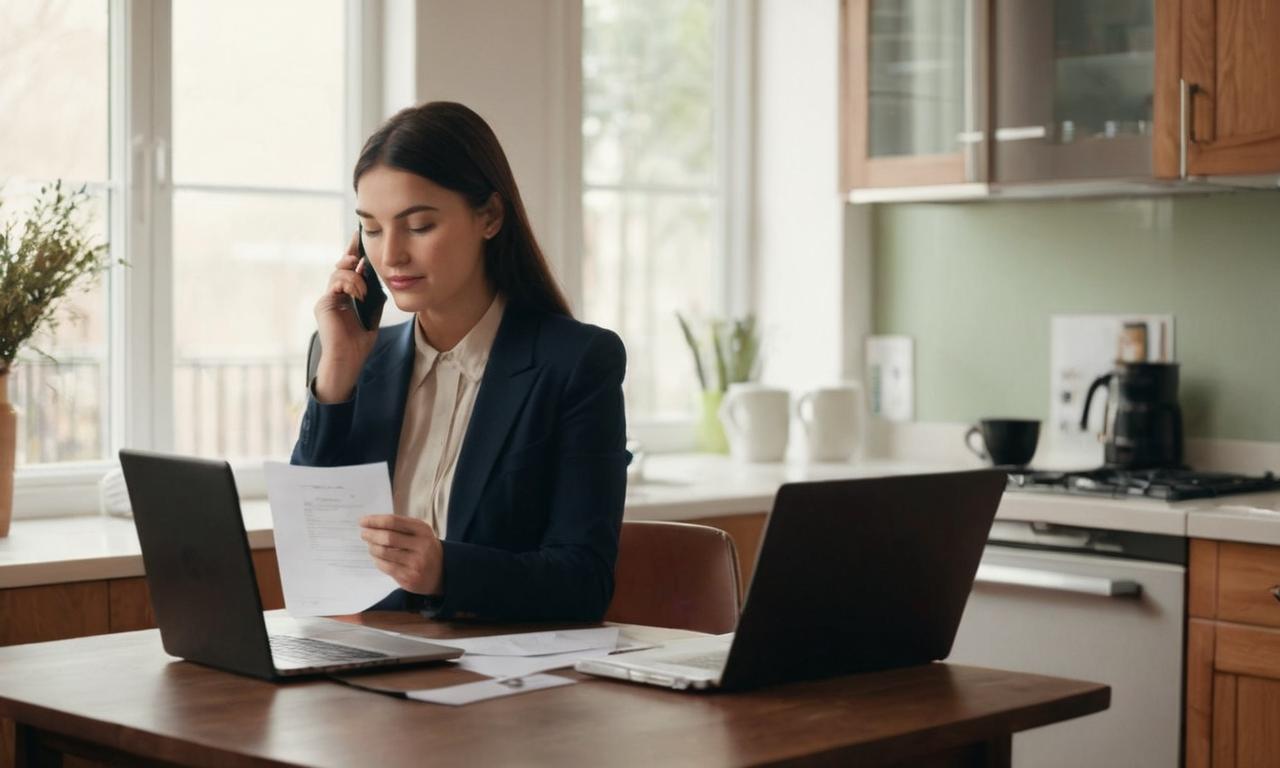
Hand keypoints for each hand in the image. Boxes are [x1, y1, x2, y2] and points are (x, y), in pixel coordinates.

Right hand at [313, 230, 377, 401]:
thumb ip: (372, 295)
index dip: (354, 252)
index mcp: (346, 295)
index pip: (350, 269)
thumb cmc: (360, 340)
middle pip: (342, 266)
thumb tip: (378, 276)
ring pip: (339, 272)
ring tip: (364, 290)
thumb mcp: (372, 313)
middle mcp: (335, 294)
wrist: (349, 358)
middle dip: (351, 252)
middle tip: (360, 243)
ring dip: (354, 277)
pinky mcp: (324, 303)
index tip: (361, 236)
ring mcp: (328, 298)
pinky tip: (359, 293)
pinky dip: (350, 284)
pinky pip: (336, 283)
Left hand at [359, 514, 443, 595]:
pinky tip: (377, 557)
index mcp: (423, 530)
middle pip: (388, 538)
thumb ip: (400, 527)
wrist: (442, 572)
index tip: (363, 521)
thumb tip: (372, 525)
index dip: (375, 521)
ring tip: (370, 545)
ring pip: (384, 553)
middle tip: (364, 534)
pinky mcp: (409, 578)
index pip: (394, 522)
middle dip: (371, 534)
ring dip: (372, 548)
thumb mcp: (420, 533)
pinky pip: (385, 567)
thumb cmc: (425, 548)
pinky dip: (377, 560)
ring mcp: (416, 563)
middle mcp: (421, 546)